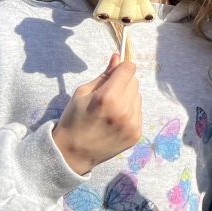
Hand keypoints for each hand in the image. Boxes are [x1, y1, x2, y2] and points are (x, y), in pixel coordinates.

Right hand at [52, 53, 141, 174]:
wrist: (72, 153)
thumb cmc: (74, 119)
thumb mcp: (83, 93)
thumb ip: (104, 74)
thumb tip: (118, 57)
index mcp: (108, 97)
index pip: (128, 69)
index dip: (121, 68)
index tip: (114, 74)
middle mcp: (124, 110)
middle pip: (134, 81)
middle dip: (123, 83)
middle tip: (108, 95)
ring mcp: (132, 123)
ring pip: (138, 96)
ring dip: (127, 98)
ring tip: (111, 109)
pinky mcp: (136, 134)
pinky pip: (139, 111)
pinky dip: (130, 112)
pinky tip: (115, 120)